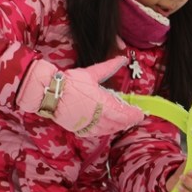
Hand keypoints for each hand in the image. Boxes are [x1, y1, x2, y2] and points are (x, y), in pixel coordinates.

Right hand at [17, 57, 143, 135]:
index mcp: (103, 103)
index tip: (141, 113)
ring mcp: (89, 125)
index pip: (124, 113)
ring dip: (118, 127)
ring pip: (108, 130)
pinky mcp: (80, 129)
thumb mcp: (92, 73)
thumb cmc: (70, 82)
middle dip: (128, 121)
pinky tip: (107, 128)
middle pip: (118, 123)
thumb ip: (109, 67)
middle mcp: (98, 117)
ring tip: (123, 123)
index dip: (134, 114)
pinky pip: (96, 133)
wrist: (50, 93)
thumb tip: (122, 59)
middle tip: (135, 118)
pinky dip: (105, 131)